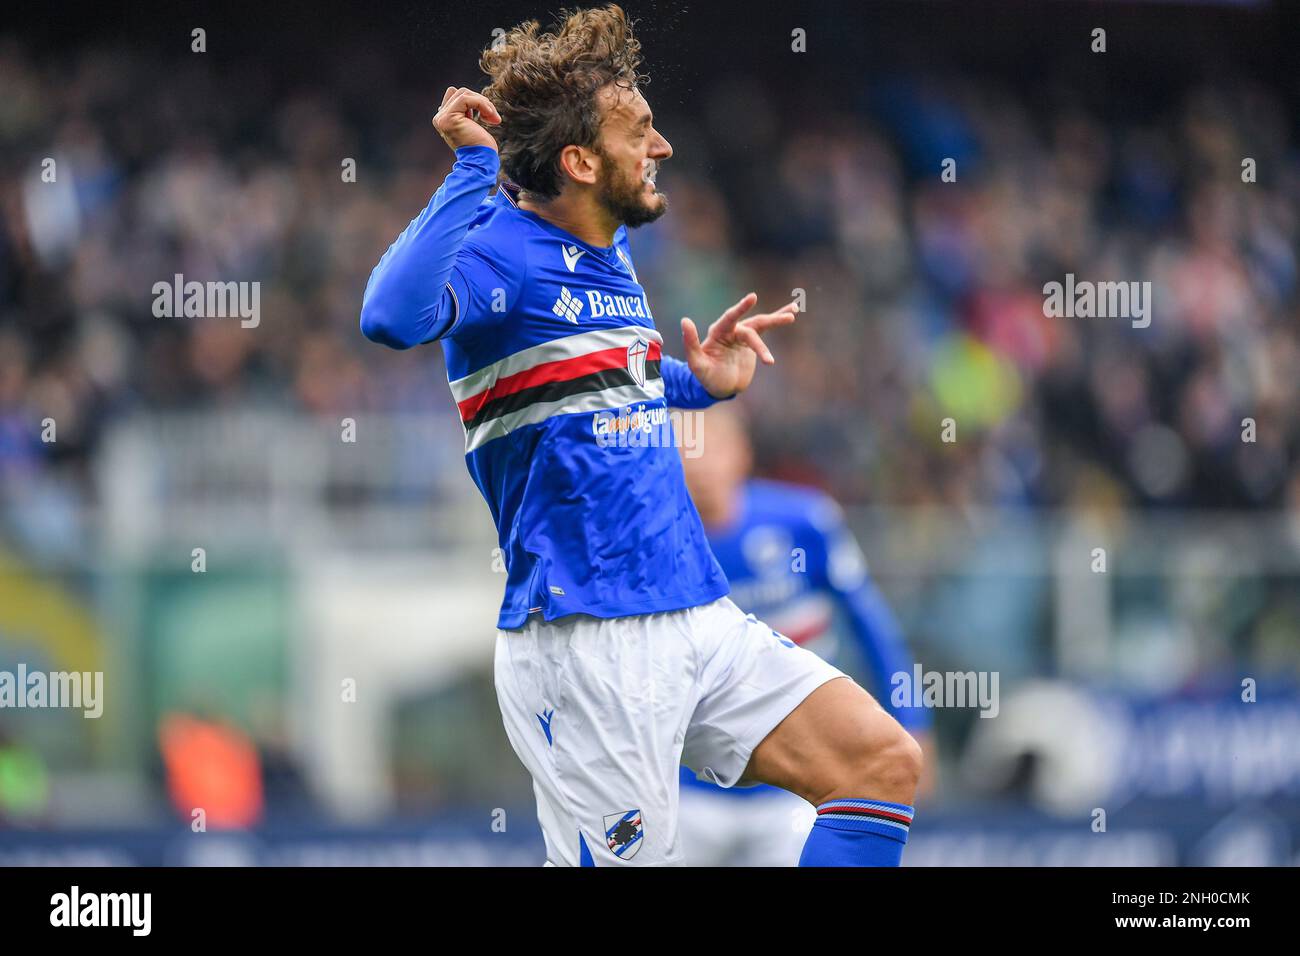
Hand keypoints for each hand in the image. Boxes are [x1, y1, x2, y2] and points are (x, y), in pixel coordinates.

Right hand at [433, 86, 500, 151]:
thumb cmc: (481, 148)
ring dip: (483, 103)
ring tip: (492, 118)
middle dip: (480, 100)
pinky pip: (466, 99)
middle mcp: (440, 118)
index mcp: (444, 119)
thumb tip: (466, 100)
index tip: (484, 117)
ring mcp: (443, 118)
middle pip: (461, 92)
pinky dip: (482, 104)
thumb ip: (465, 113)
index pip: (456, 96)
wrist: (480, 163)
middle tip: (492, 116)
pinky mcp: (449, 118)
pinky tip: (491, 117)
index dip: (473, 102)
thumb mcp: (472, 127)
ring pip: (464, 93)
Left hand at [680, 293, 797, 398]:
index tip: (753, 297)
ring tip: (793, 314)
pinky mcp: (752, 341)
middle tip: (789, 319)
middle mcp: (731, 330)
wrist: (719, 387)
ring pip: (762, 324)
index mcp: (718, 332)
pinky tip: (792, 313)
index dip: (741, 309)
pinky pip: (766, 329)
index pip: (730, 318)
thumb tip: (684, 320)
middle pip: (752, 325)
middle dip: (770, 322)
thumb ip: (690, 342)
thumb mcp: (696, 363)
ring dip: (777, 319)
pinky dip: (777, 320)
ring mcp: (743, 335)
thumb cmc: (705, 376)